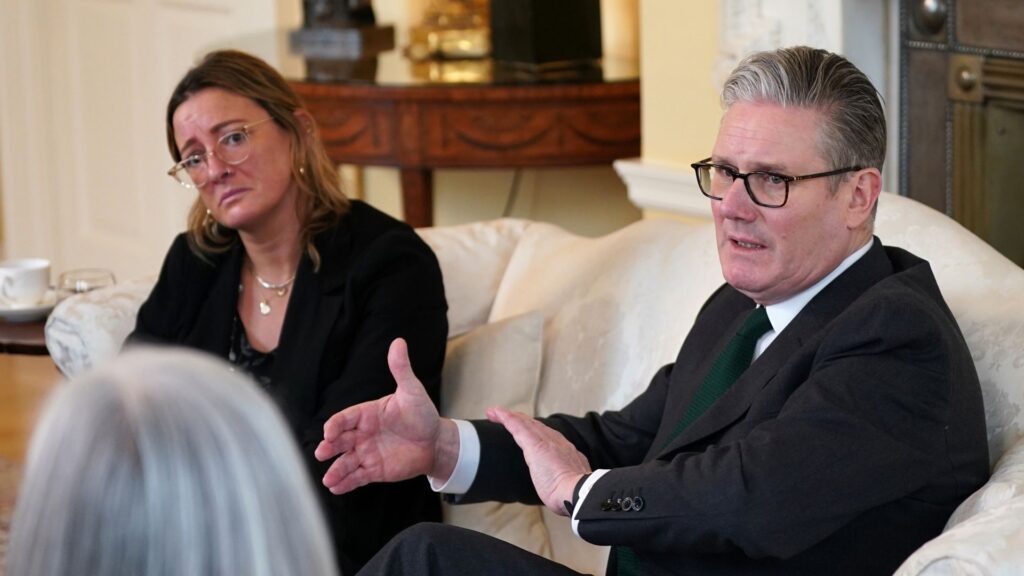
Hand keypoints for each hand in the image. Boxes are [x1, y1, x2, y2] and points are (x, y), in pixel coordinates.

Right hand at [315, 338, 458, 493]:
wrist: (435, 441)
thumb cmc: (422, 414)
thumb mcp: (412, 391)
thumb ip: (401, 369)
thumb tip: (398, 342)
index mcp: (367, 414)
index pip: (346, 418)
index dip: (336, 425)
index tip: (330, 432)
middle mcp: (363, 434)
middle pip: (340, 440)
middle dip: (329, 447)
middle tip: (321, 452)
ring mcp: (367, 452)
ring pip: (346, 462)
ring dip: (336, 469)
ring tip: (328, 479)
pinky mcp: (374, 469)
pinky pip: (357, 477)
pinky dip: (346, 483)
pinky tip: (336, 488)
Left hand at [486, 406, 590, 515]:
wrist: (577, 492)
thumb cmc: (572, 495)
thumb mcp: (570, 483)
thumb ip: (565, 479)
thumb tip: (560, 487)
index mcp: (566, 452)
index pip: (548, 437)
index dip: (536, 432)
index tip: (528, 431)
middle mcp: (557, 442)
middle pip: (536, 427)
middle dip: (521, 420)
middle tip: (506, 417)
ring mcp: (546, 441)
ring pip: (525, 423)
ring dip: (510, 416)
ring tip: (495, 413)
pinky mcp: (535, 444)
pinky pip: (517, 426)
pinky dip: (505, 418)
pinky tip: (495, 413)